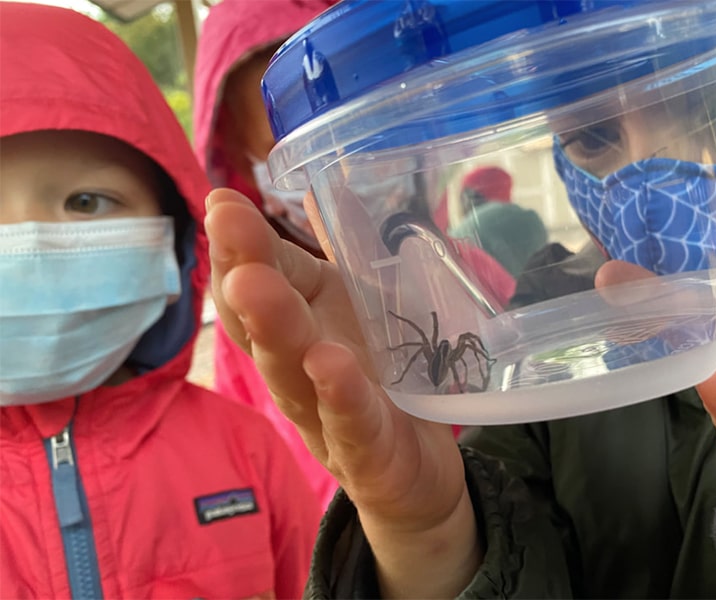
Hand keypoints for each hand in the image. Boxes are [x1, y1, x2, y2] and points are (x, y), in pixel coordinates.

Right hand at [204, 189, 480, 597]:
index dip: (237, 247)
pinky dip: (340, 396)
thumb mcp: (358, 310)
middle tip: (225, 227)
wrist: (418, 467)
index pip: (256, 286)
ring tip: (256, 286)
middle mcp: (298, 373)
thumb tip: (310, 188)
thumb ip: (334, 256)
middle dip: (243, 276)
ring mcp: (327, 418)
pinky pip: (352, 426)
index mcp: (299, 329)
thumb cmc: (378, 378)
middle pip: (263, 328)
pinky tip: (328, 364)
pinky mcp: (367, 456)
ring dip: (275, 330)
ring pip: (292, 376)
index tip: (221, 202)